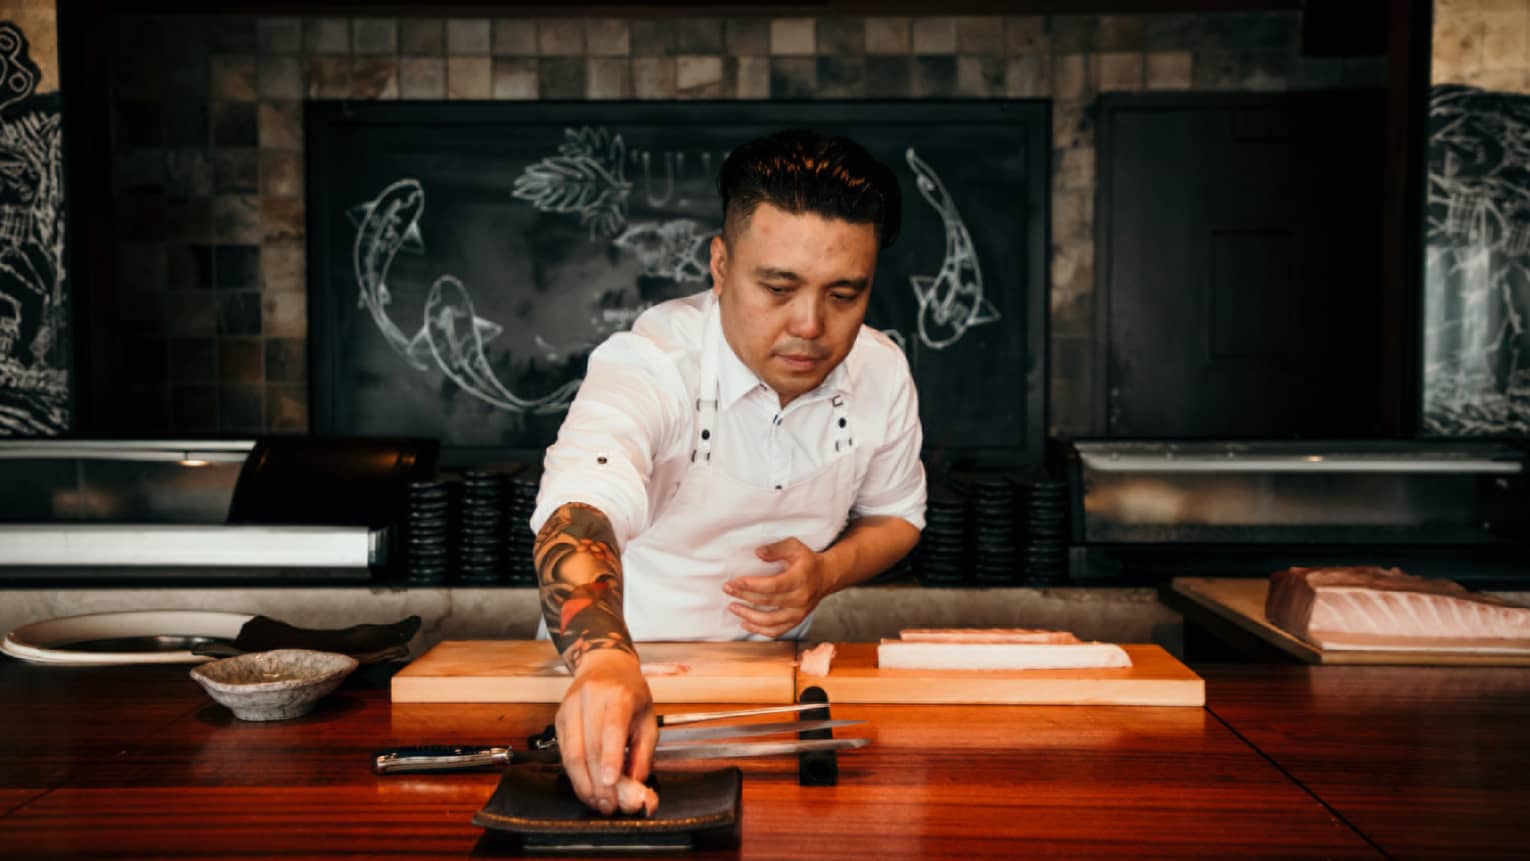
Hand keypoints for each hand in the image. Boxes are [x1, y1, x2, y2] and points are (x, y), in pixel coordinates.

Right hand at [555, 650, 658, 814]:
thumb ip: (644, 753)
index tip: (611, 782)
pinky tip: (587, 787)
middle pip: (589, 747)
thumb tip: (636, 784)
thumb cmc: (630, 692)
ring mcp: (570, 708)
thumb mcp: (648, 718)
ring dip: (584, 784)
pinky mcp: (559, 719)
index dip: (610, 757)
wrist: (605, 665)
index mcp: (618, 694)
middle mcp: (590, 698)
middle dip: (598, 782)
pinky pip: (564, 754)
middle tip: (610, 805)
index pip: (611, 728)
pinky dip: (576, 776)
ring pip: (571, 754)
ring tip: (598, 802)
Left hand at [723, 537, 836, 637]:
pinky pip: (777, 630)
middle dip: (744, 596)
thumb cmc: (807, 560)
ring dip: (748, 616)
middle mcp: (800, 598)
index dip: (751, 585)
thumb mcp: (794, 546)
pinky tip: (746, 623)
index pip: (772, 585)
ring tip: (733, 607)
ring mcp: (799, 612)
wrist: (827, 576)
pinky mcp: (797, 620)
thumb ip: (776, 549)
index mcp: (800, 579)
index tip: (734, 582)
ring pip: (770, 620)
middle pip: (767, 601)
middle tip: (727, 590)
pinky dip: (760, 630)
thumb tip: (758, 553)